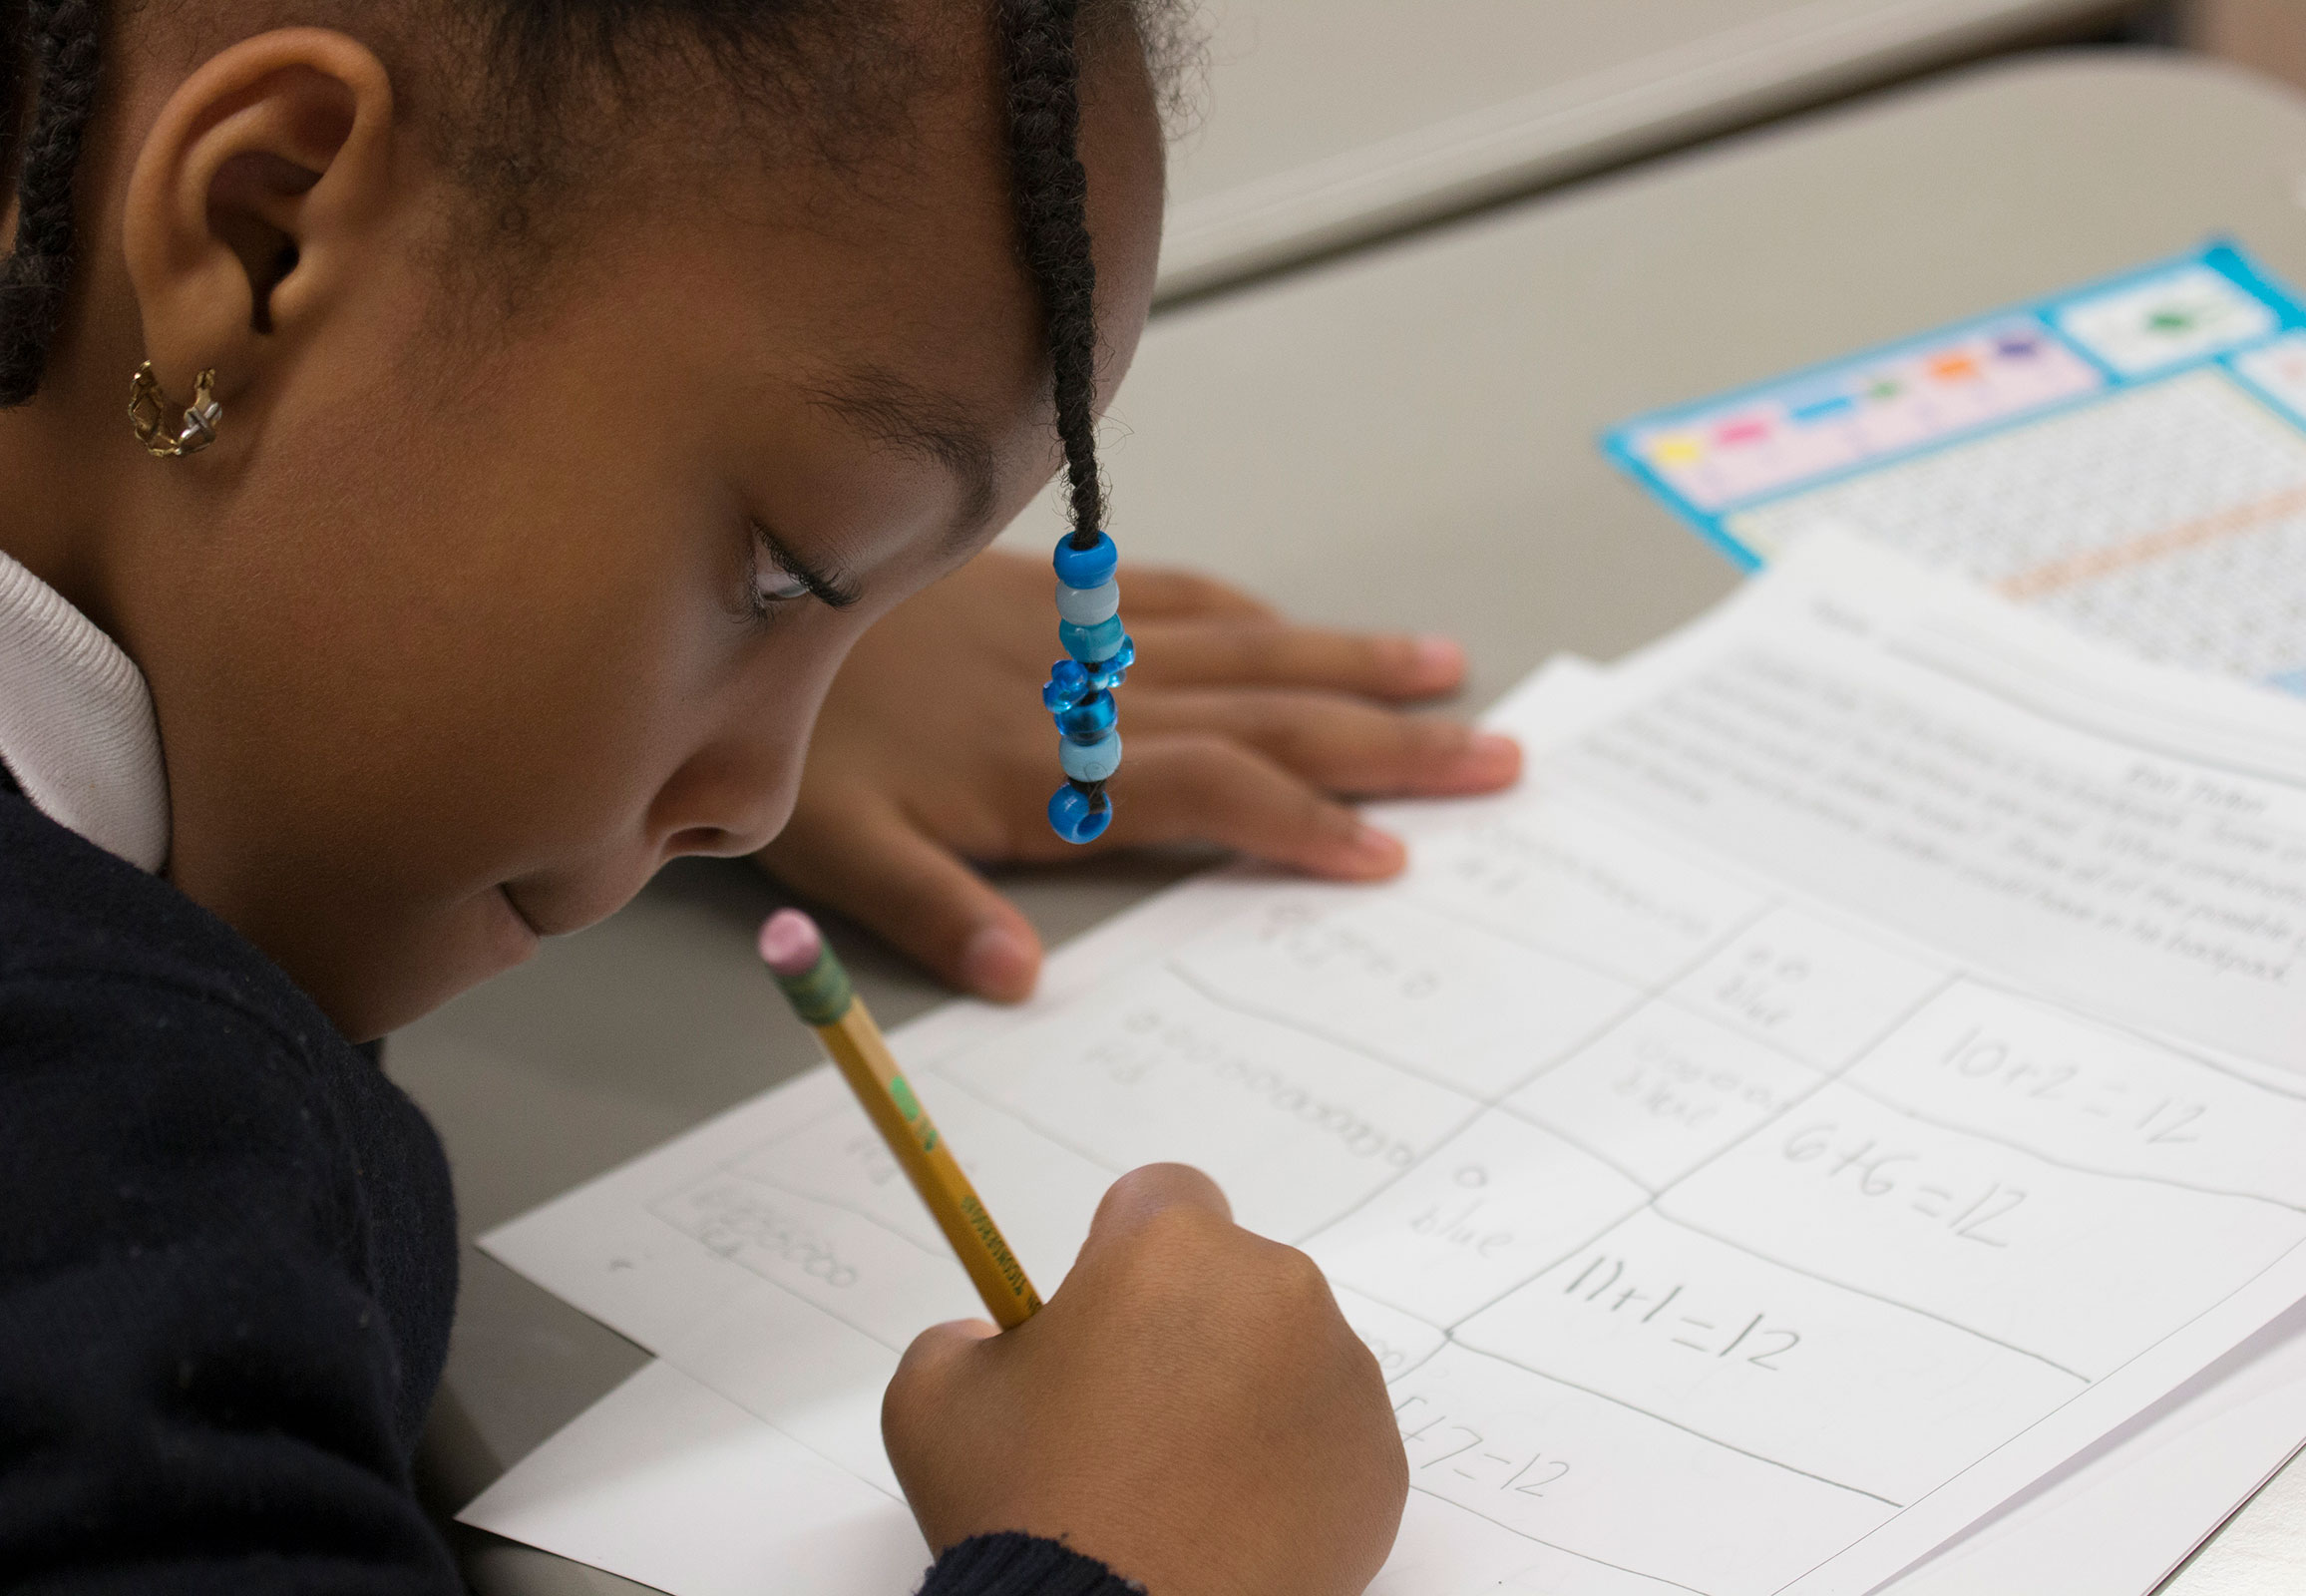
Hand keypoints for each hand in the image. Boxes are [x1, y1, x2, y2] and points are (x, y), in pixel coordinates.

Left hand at [757, 549, 1521, 997]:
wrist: (730, 584)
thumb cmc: (788, 737)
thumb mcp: (830, 850)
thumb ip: (930, 912)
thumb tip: (1024, 980)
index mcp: (1044, 771)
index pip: (1206, 796)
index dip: (1302, 826)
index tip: (1392, 854)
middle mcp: (1083, 694)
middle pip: (1262, 714)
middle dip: (1383, 741)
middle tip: (1496, 758)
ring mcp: (1074, 632)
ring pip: (1242, 646)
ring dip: (1347, 665)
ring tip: (1448, 671)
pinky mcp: (1048, 587)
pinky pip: (1172, 593)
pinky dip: (1251, 612)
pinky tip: (1301, 629)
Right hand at [883, 1165, 1407, 1595]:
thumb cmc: (1026, 1511)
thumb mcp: (932, 1401)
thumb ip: (961, 1334)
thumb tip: (994, 1334)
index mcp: (1169, 1250)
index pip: (1161, 1197)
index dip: (1121, 1255)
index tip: (1099, 1320)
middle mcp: (1273, 1290)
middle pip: (1228, 1277)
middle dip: (1185, 1328)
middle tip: (1131, 1420)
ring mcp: (1341, 1376)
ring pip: (1285, 1354)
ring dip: (1240, 1393)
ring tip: (1179, 1485)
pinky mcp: (1379, 1460)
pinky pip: (1328, 1435)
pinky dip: (1288, 1465)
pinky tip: (1228, 1521)